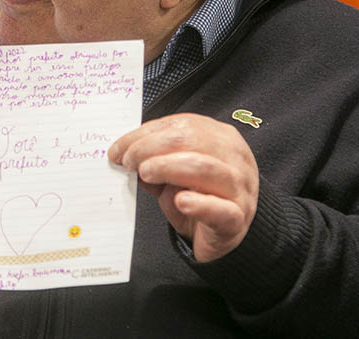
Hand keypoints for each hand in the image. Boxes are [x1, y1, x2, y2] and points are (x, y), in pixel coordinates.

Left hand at [107, 113, 258, 262]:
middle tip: (129, 162)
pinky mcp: (237, 219)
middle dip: (151, 147)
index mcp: (220, 138)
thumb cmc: (197, 196)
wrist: (222, 234)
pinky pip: (220, 209)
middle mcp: (235, 157)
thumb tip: (124, 154)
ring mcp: (240, 187)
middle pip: (192, 140)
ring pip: (205, 167)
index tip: (118, 149)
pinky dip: (198, 204)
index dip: (144, 134)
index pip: (181, 125)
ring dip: (168, 167)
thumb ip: (155, 159)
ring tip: (145, 174)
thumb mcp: (173, 173)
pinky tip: (180, 201)